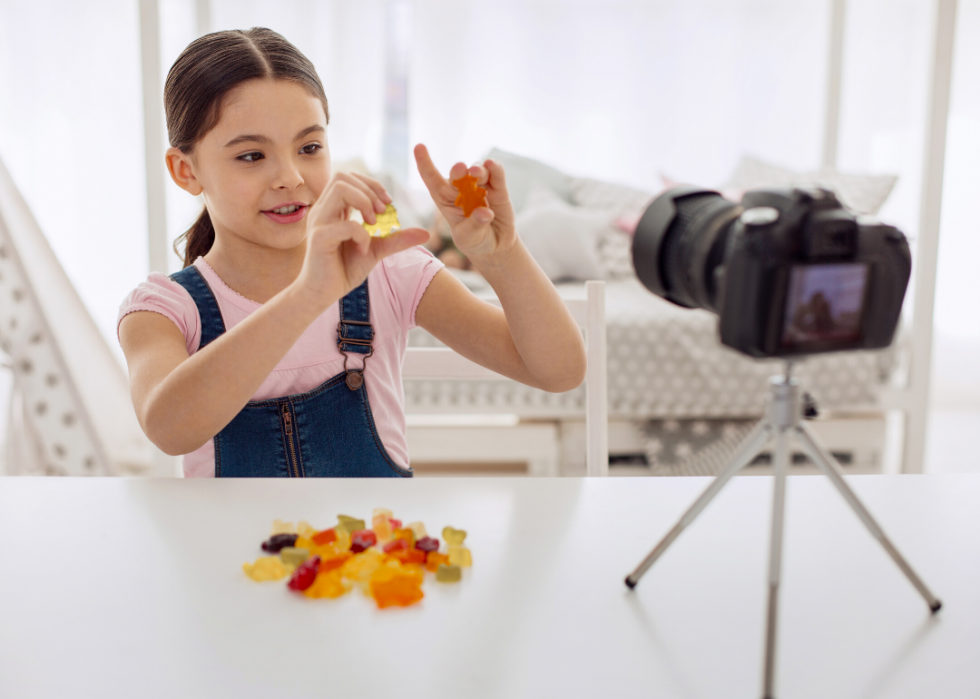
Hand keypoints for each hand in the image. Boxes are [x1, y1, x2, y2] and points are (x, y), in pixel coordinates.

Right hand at [297, 171, 428, 306]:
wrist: (322, 293)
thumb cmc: (344, 269)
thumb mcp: (376, 250)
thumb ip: (397, 239)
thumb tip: (426, 233)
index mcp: (333, 209)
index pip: (349, 178)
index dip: (372, 185)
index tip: (387, 204)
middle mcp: (323, 211)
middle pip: (343, 177)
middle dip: (369, 190)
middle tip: (382, 213)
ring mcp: (319, 222)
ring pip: (340, 189)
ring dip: (364, 202)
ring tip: (373, 224)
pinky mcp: (319, 238)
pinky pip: (346, 225)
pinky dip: (361, 234)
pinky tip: (363, 249)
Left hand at [414, 144, 517, 261]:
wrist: (496, 245)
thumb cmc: (475, 240)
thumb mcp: (470, 237)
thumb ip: (475, 225)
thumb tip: (485, 212)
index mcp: (446, 199)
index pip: (432, 179)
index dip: (425, 163)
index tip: (418, 146)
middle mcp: (462, 189)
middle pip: (457, 174)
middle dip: (458, 171)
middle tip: (460, 169)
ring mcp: (480, 186)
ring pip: (478, 171)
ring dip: (477, 169)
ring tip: (476, 172)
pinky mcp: (498, 188)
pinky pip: (497, 174)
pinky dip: (495, 168)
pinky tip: (492, 165)